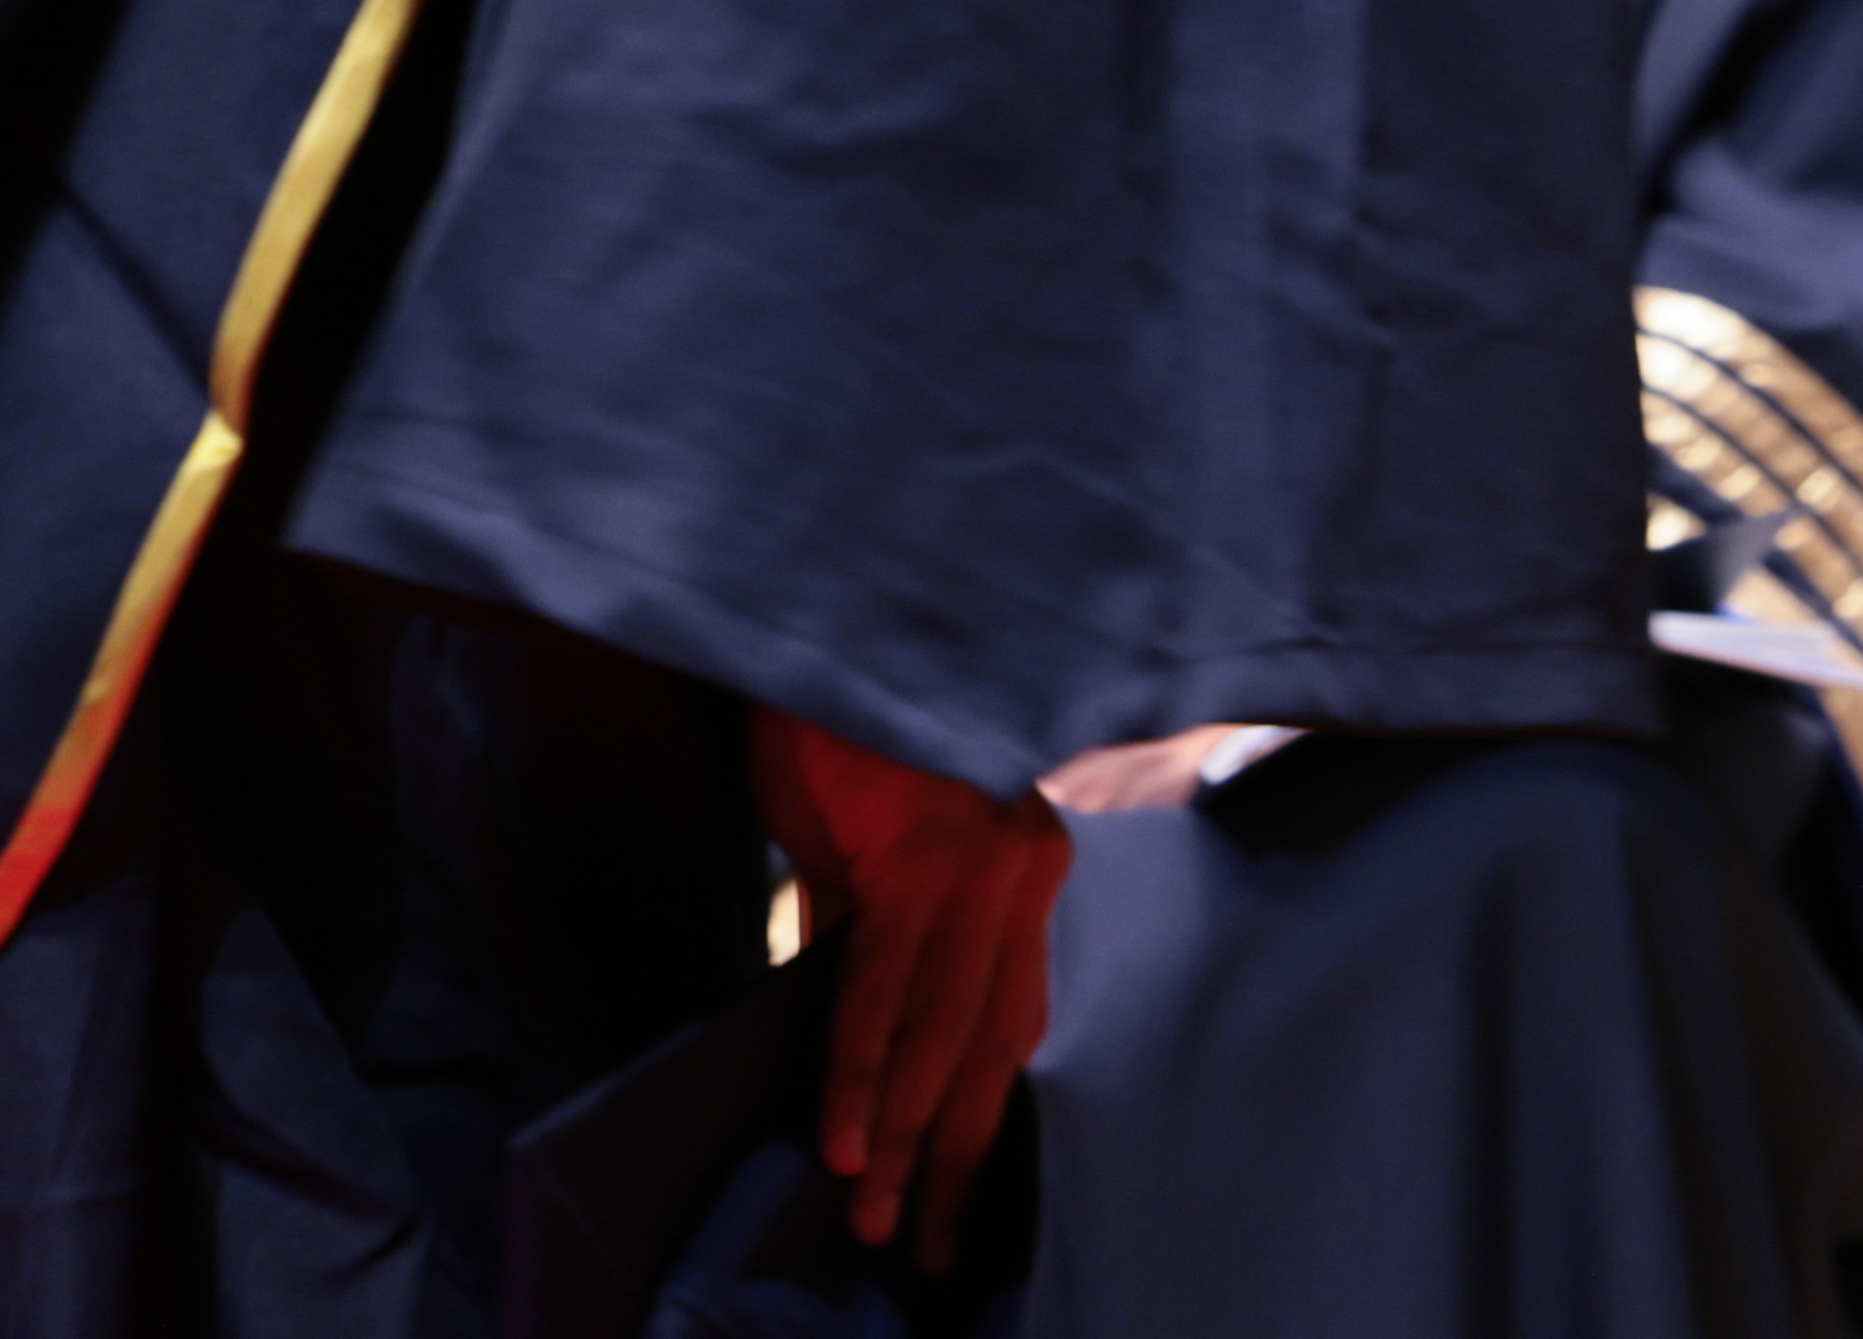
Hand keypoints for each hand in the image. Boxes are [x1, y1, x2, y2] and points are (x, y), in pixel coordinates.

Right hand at [755, 709, 1067, 1260]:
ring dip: (904, 1133)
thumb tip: (839, 1013)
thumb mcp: (866, 841)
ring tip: (871, 1209)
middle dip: (956, 1153)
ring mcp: (979, 869)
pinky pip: (887, 984)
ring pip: (944, 1032)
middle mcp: (1023, 876)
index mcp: (1023, 871)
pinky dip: (863, 1065)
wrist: (840, 618)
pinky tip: (843, 1131)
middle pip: (995, 1046)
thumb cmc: (851, 721)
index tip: (952, 1195)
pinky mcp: (923, 857)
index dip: (980, 1112)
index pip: (1011, 1020)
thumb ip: (865, 926)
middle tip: (924, 1244)